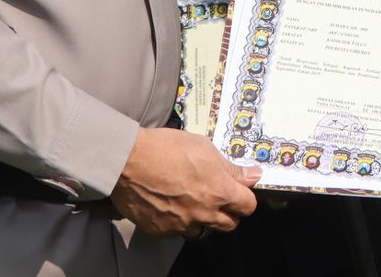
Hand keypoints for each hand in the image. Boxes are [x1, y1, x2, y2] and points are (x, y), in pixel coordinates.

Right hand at [112, 127, 260, 236]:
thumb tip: (252, 175)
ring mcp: (182, 224)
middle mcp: (204, 212)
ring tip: (191, 200)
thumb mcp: (204, 148)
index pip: (248, 205)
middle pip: (230, 224)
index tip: (240, 190)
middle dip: (229, 212)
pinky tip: (171, 204)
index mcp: (218, 191)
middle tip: (218, 197)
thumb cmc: (165, 148)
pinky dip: (179, 221)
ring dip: (202, 219)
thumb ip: (230, 168)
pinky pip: (178, 232)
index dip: (245, 197)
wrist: (128, 160)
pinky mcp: (163, 231)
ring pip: (203, 230)